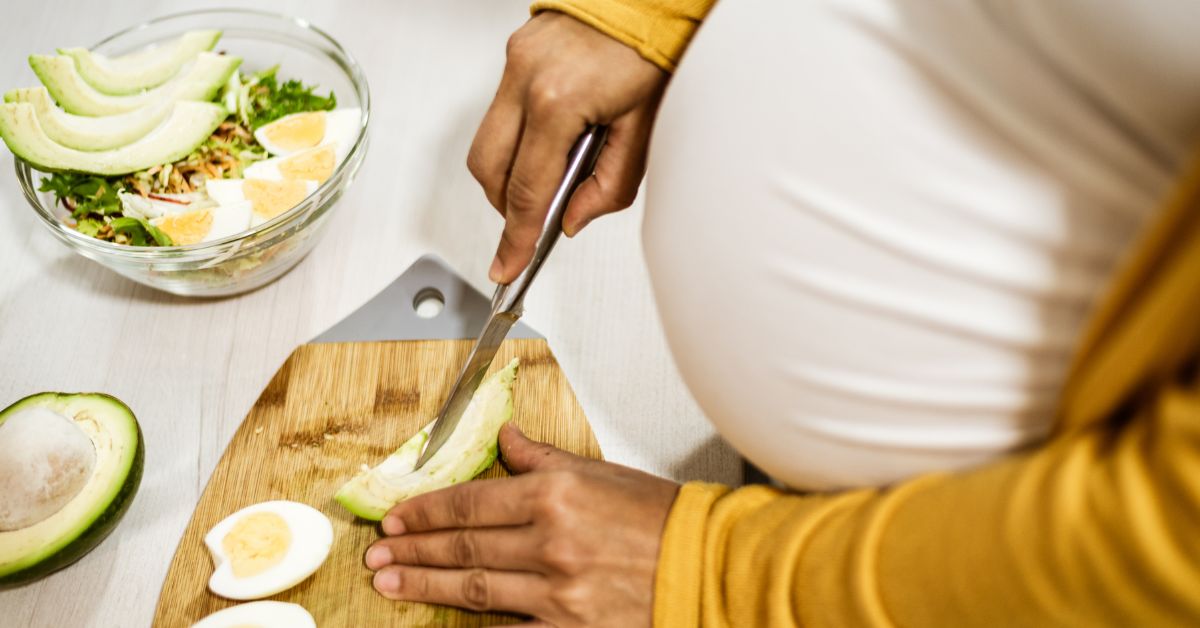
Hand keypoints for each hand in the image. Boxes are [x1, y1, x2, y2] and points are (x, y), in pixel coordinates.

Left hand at [364, 423, 679, 626]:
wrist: (705, 567)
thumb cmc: (660, 519)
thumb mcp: (601, 473)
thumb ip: (544, 459)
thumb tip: (507, 437)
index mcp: (555, 494)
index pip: (471, 501)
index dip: (426, 510)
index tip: (397, 516)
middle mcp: (551, 541)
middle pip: (462, 546)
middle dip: (412, 548)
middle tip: (378, 551)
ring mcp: (558, 589)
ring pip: (473, 588)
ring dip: (424, 585)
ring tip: (390, 582)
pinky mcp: (569, 627)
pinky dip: (472, 626)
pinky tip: (441, 621)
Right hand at [469, 12, 668, 283]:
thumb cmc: (655, 49)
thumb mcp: (645, 128)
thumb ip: (609, 185)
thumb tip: (573, 219)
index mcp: (559, 102)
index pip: (527, 190)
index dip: (516, 237)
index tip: (506, 265)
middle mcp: (526, 80)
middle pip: (489, 170)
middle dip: (506, 207)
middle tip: (531, 226)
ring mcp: (515, 63)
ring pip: (487, 141)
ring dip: (510, 172)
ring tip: (550, 178)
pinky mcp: (516, 52)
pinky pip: (501, 111)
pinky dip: (518, 138)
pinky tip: (551, 141)